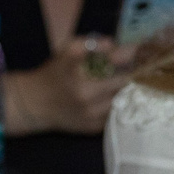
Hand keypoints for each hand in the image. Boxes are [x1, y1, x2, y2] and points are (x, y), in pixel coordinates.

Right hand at [13, 36, 134, 133]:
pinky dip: (116, 105)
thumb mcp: (66, 51)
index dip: (132, 63)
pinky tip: (111, 96)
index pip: (119, 73)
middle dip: (130, 76)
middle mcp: (89, 102)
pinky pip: (114, 115)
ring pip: (122, 103)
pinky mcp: (92, 129)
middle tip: (134, 67)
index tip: (139, 54)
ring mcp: (92, 118)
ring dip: (125, 92)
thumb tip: (117, 46)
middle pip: (124, 89)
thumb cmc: (52, 74)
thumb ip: (92, 44)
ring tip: (123, 81)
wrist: (34, 104)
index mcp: (82, 82)